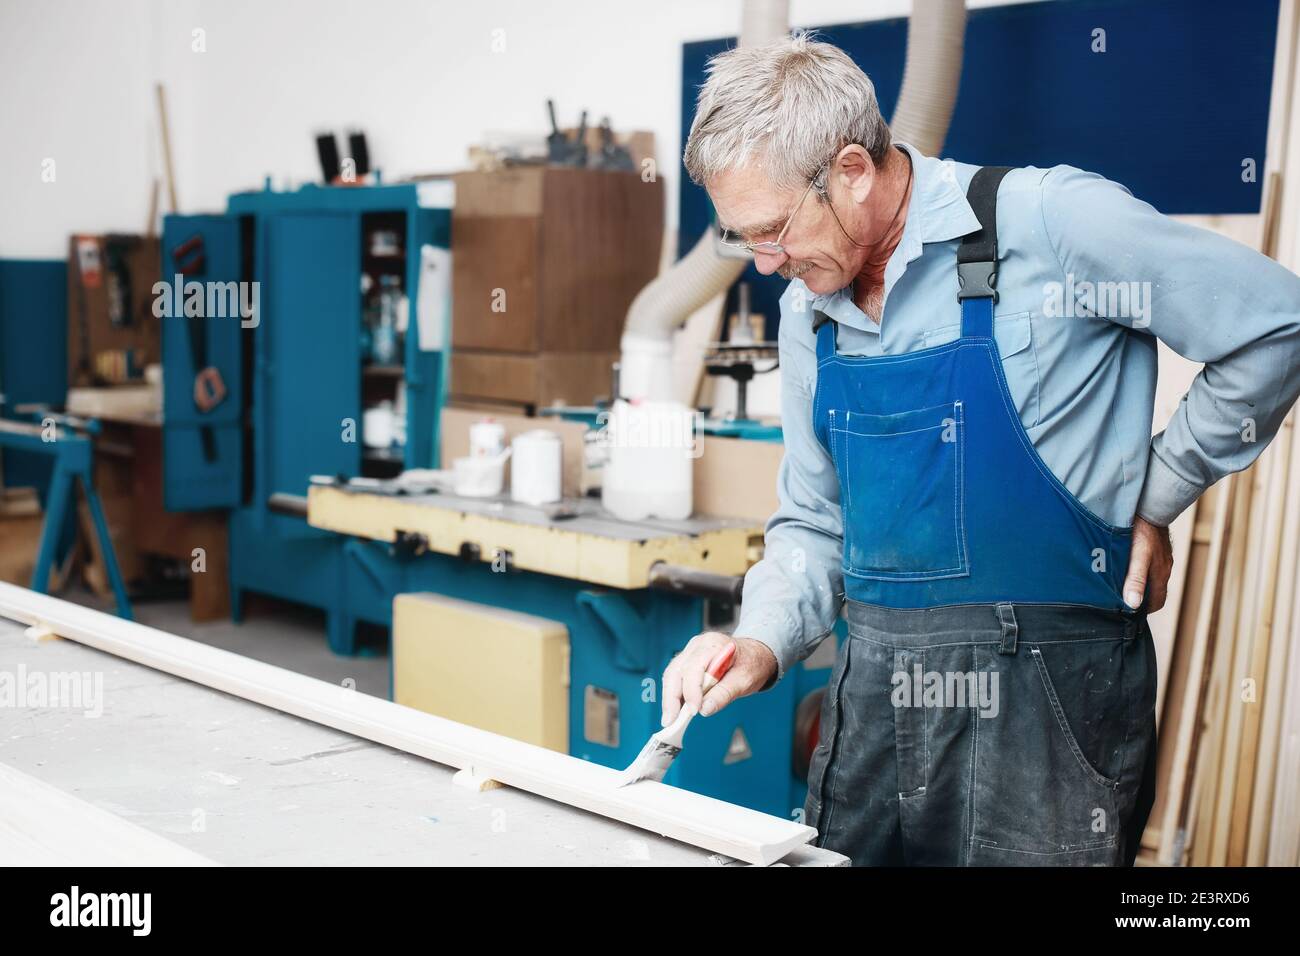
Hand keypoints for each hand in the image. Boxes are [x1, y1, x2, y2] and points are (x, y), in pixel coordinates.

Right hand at [660, 633, 777, 724]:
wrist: (756, 655)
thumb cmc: (752, 664)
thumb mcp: (745, 680)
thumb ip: (725, 694)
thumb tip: (705, 709)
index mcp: (713, 645)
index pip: (693, 668)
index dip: (691, 691)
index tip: (693, 711)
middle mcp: (697, 645)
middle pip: (676, 671)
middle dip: (671, 697)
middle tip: (670, 721)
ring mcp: (691, 652)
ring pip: (672, 674)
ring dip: (670, 698)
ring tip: (670, 719)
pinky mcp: (689, 661)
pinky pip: (676, 677)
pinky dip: (674, 694)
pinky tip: (676, 709)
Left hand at [1123, 516, 1173, 610]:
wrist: (1150, 503)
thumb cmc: (1142, 530)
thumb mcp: (1137, 556)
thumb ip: (1136, 579)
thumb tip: (1134, 604)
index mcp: (1160, 573)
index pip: (1157, 602)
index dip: (1144, 610)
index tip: (1127, 613)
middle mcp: (1163, 567)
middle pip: (1153, 591)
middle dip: (1139, 598)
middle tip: (1118, 600)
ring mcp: (1161, 557)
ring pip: (1150, 577)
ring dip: (1137, 583)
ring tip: (1117, 584)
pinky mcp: (1155, 547)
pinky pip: (1148, 564)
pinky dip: (1137, 570)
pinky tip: (1123, 566)